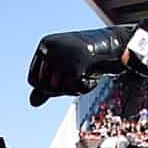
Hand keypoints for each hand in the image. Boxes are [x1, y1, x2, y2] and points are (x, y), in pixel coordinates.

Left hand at [26, 26, 147, 104]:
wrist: (116, 44)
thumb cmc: (89, 56)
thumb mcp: (64, 69)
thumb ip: (47, 85)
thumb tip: (32, 102)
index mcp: (45, 45)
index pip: (32, 80)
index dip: (48, 88)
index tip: (65, 80)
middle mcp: (50, 48)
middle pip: (44, 86)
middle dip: (61, 89)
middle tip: (77, 77)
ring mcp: (62, 56)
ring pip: (58, 88)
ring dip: (74, 88)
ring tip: (85, 74)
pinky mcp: (75, 64)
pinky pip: (73, 88)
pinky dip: (84, 88)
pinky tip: (92, 79)